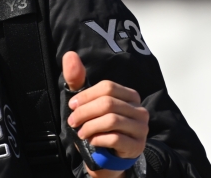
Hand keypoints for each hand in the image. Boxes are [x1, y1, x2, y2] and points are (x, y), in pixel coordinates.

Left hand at [63, 51, 148, 177]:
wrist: (106, 156)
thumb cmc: (97, 126)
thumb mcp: (86, 103)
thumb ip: (77, 80)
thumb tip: (69, 55)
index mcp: (129, 95)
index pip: (107, 87)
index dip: (86, 96)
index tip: (72, 106)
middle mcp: (139, 110)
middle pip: (108, 103)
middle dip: (84, 113)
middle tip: (73, 122)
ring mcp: (141, 128)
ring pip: (112, 120)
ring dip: (90, 127)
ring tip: (81, 133)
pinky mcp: (137, 145)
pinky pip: (116, 138)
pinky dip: (99, 139)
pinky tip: (93, 141)